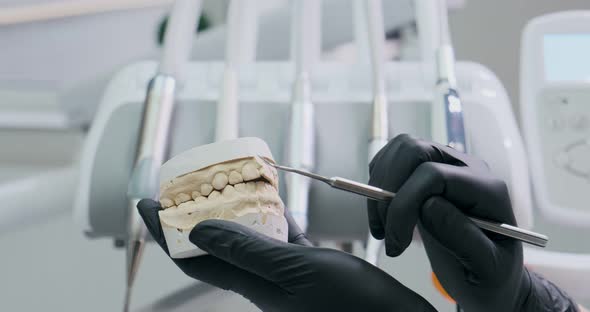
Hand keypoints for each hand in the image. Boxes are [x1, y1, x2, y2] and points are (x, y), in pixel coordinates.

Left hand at [138, 199, 435, 311]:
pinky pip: (283, 240)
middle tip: (185, 187)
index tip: (145, 201)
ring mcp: (287, 277)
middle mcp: (264, 282)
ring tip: (226, 186)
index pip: (193, 258)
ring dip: (234, 214)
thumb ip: (249, 252)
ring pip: (249, 240)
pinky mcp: (311, 271)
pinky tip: (278, 203)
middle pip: (215, 247)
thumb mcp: (297, 272)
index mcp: (253, 285)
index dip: (164, 231)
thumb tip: (196, 230)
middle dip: (194, 217)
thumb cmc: (353, 307)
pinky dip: (274, 219)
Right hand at [368, 134, 579, 311]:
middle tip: (385, 230)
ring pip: (401, 149)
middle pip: (414, 149)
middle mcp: (466, 169)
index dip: (405, 203)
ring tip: (382, 226)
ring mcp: (446, 166)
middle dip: (388, 188)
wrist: (488, 277)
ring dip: (380, 184)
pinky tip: (384, 214)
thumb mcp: (488, 270)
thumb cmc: (491, 276)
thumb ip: (464, 238)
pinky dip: (379, 181)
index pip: (434, 175)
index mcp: (486, 190)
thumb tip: (429, 205)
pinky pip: (395, 158)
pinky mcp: (426, 172)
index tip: (396, 241)